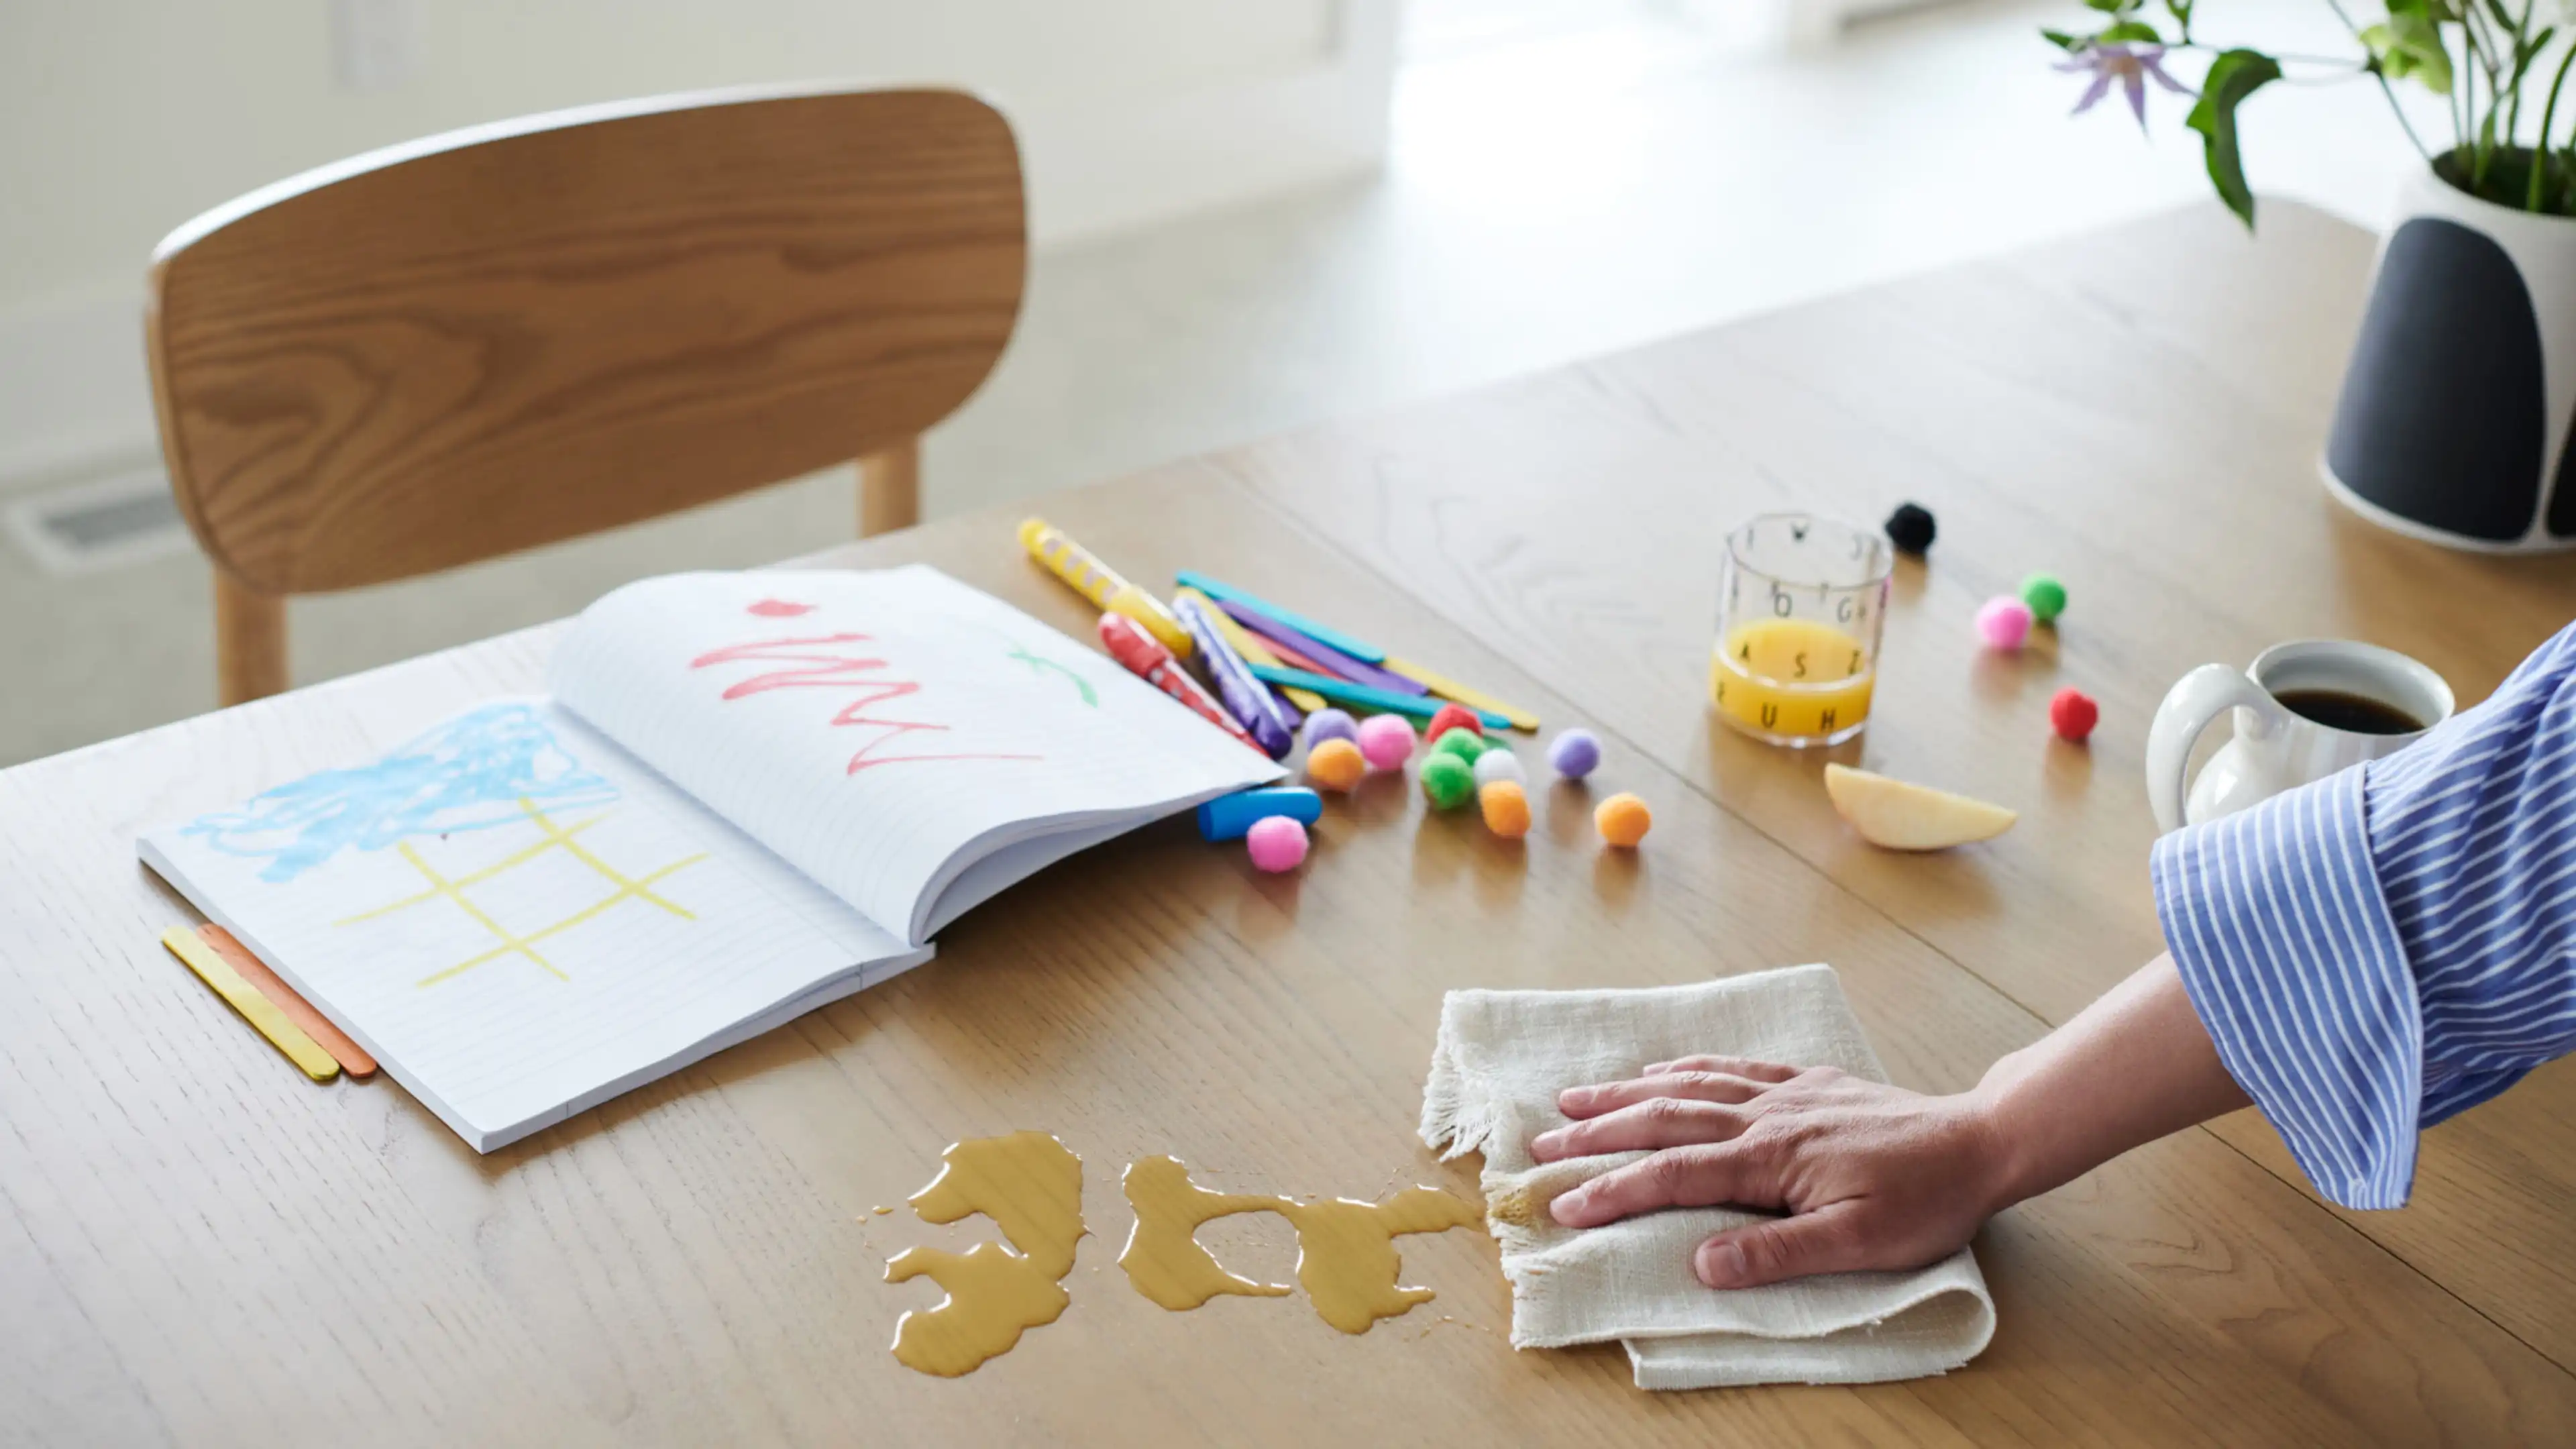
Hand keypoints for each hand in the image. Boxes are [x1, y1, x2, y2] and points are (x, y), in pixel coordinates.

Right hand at [1528, 1056, 2003, 1289]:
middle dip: (1597, 1132)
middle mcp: (1766, 1117)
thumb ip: (1777, 1253)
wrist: (1979, 1143)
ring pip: (1687, 1086)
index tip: (1563, 1206)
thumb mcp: (1859, 1244)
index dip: (1614, 1190)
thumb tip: (1700, 1264)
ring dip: (1626, 1094)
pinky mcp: (1805, 1082)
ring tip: (1573, 1097)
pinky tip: (1660, 1069)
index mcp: (1771, 1159)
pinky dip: (1685, 1067)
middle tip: (1540, 1143)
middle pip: (1663, 1120)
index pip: (1674, 1174)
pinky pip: (1729, 1067)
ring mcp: (1784, 1093)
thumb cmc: (1923, 1201)